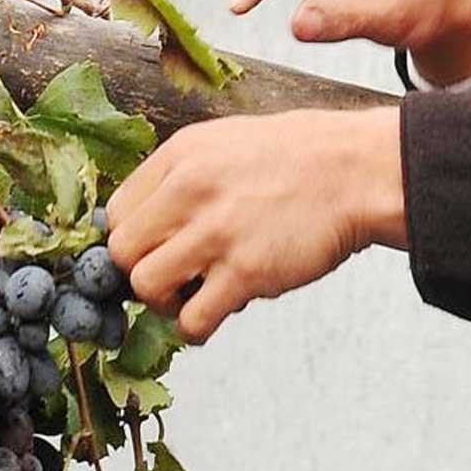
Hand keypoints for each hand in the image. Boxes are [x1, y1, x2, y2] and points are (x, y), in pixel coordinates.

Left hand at [106, 107, 405, 343]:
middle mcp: (189, 189)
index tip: (153, 251)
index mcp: (180, 156)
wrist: (354, 171)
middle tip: (172, 277)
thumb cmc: (295, 159)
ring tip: (193, 295)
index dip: (131, 240)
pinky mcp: (246, 271)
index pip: (116, 213)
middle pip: (121, 252)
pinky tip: (217, 312)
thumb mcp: (223, 143)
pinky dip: (196, 328)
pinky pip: (192, 321)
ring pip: (146, 287)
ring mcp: (216, 231)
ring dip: (164, 303)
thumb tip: (145, 220)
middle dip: (141, 273)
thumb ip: (180, 177)